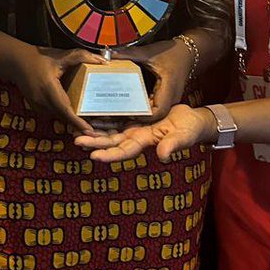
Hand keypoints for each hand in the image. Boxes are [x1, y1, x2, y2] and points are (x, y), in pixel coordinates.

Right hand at [10, 45, 105, 134]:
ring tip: (91, 125)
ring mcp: (38, 107)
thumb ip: (82, 56)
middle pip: (64, 117)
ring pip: (60, 117)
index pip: (65, 110)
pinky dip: (65, 115)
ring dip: (73, 121)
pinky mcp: (37, 107)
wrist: (15, 62)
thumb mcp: (61, 55)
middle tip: (98, 130)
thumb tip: (103, 60)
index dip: (78, 122)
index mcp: (49, 89)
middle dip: (80, 125)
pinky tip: (77, 115)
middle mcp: (42, 102)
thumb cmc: (38, 58)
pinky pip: (54, 114)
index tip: (90, 132)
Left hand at [75, 103, 214, 163]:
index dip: (109, 155)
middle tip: (75, 139)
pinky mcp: (135, 117)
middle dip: (94, 142)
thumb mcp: (183, 136)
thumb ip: (173, 145)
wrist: (193, 120)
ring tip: (76, 128)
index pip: (124, 152)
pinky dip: (104, 118)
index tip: (93, 156)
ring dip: (94, 131)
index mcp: (145, 142)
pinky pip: (116, 118)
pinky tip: (90, 114)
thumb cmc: (190, 130)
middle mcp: (136, 137)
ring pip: (111, 131)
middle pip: (111, 142)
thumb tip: (163, 156)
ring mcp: (134, 127)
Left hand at [111, 38, 192, 119]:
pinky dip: (142, 107)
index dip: (143, 116)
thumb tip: (107, 55)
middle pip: (154, 116)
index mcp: (169, 88)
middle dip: (137, 117)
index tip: (128, 112)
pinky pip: (154, 107)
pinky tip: (129, 104)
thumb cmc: (172, 53)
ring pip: (154, 113)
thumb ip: (129, 54)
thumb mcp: (149, 52)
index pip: (158, 111)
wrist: (188, 53)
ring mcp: (170, 100)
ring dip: (138, 113)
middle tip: (117, 114)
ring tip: (119, 111)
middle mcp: (171, 98)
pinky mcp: (166, 98)